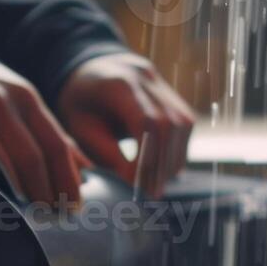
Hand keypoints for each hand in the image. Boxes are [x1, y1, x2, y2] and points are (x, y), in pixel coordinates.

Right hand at [0, 62, 85, 205]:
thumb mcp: (25, 106)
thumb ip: (52, 135)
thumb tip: (85, 169)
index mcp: (27, 99)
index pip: (56, 145)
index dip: (67, 179)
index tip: (74, 205)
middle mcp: (1, 104)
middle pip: (32, 158)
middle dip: (45, 192)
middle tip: (52, 215)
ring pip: (2, 166)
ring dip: (18, 196)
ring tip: (29, 216)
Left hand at [58, 52, 193, 197]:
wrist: (91, 72)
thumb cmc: (82, 104)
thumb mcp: (81, 128)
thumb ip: (107, 152)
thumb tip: (133, 182)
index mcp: (120, 82)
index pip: (146, 121)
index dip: (147, 157)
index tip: (137, 185)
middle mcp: (148, 78)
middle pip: (170, 124)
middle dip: (162, 163)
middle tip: (151, 193)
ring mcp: (164, 85)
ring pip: (183, 125)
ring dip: (173, 159)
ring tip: (157, 184)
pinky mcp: (174, 97)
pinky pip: (185, 126)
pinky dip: (177, 150)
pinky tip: (164, 169)